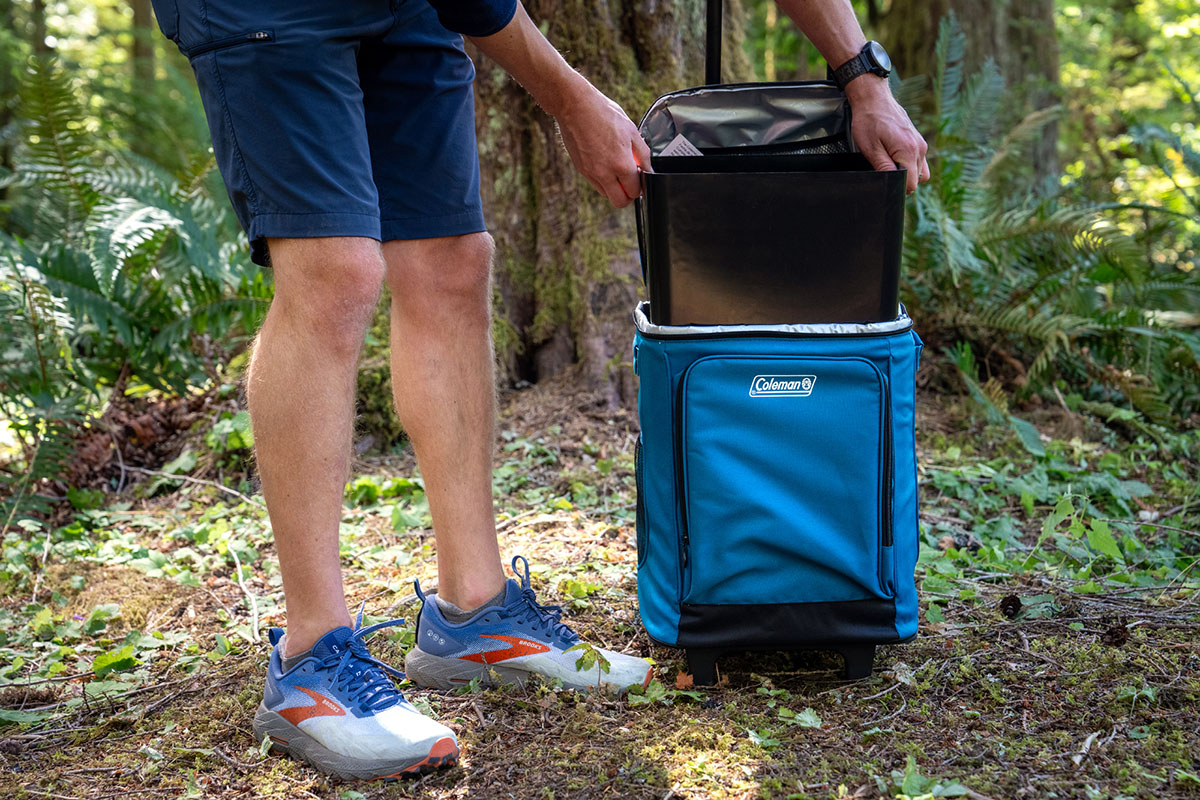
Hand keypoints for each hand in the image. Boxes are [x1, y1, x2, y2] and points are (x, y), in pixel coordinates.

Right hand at [554, 83, 651, 208]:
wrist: (575, 106)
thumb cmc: (603, 114)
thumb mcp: (631, 130)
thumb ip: (643, 153)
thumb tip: (648, 168)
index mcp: (621, 164)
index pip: (635, 190)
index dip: (641, 185)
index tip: (640, 176)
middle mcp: (604, 173)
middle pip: (620, 202)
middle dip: (629, 195)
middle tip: (631, 181)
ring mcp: (590, 173)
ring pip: (607, 194)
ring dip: (615, 188)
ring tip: (618, 169)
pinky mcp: (581, 169)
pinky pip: (596, 183)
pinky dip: (603, 179)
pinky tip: (606, 163)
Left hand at [844, 76, 929, 193]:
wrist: (873, 99)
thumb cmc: (869, 121)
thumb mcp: (870, 149)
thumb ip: (884, 169)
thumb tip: (891, 185)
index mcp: (909, 151)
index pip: (911, 185)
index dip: (897, 187)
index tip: (885, 179)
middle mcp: (920, 148)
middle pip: (917, 180)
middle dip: (901, 180)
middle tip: (883, 168)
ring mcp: (921, 144)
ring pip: (919, 172)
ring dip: (905, 172)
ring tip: (887, 161)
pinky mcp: (918, 140)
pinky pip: (918, 161)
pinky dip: (908, 164)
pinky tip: (893, 156)